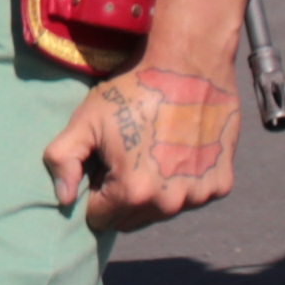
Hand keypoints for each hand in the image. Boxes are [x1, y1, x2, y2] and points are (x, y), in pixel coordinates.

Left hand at [46, 60, 242, 230]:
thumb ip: (64, 160)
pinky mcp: (222, 184)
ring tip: (151, 150)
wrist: (190, 65)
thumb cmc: (134, 91)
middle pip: (132, 219)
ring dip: (153, 191)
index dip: (95, 190)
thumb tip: (63, 198)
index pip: (101, 218)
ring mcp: (200, 195)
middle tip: (125, 155)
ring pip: (162, 211)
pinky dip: (181, 182)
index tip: (102, 163)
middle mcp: (171, 203)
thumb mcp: (87, 120)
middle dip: (122, 195)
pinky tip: (177, 150)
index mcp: (134, 192)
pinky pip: (191, 197)